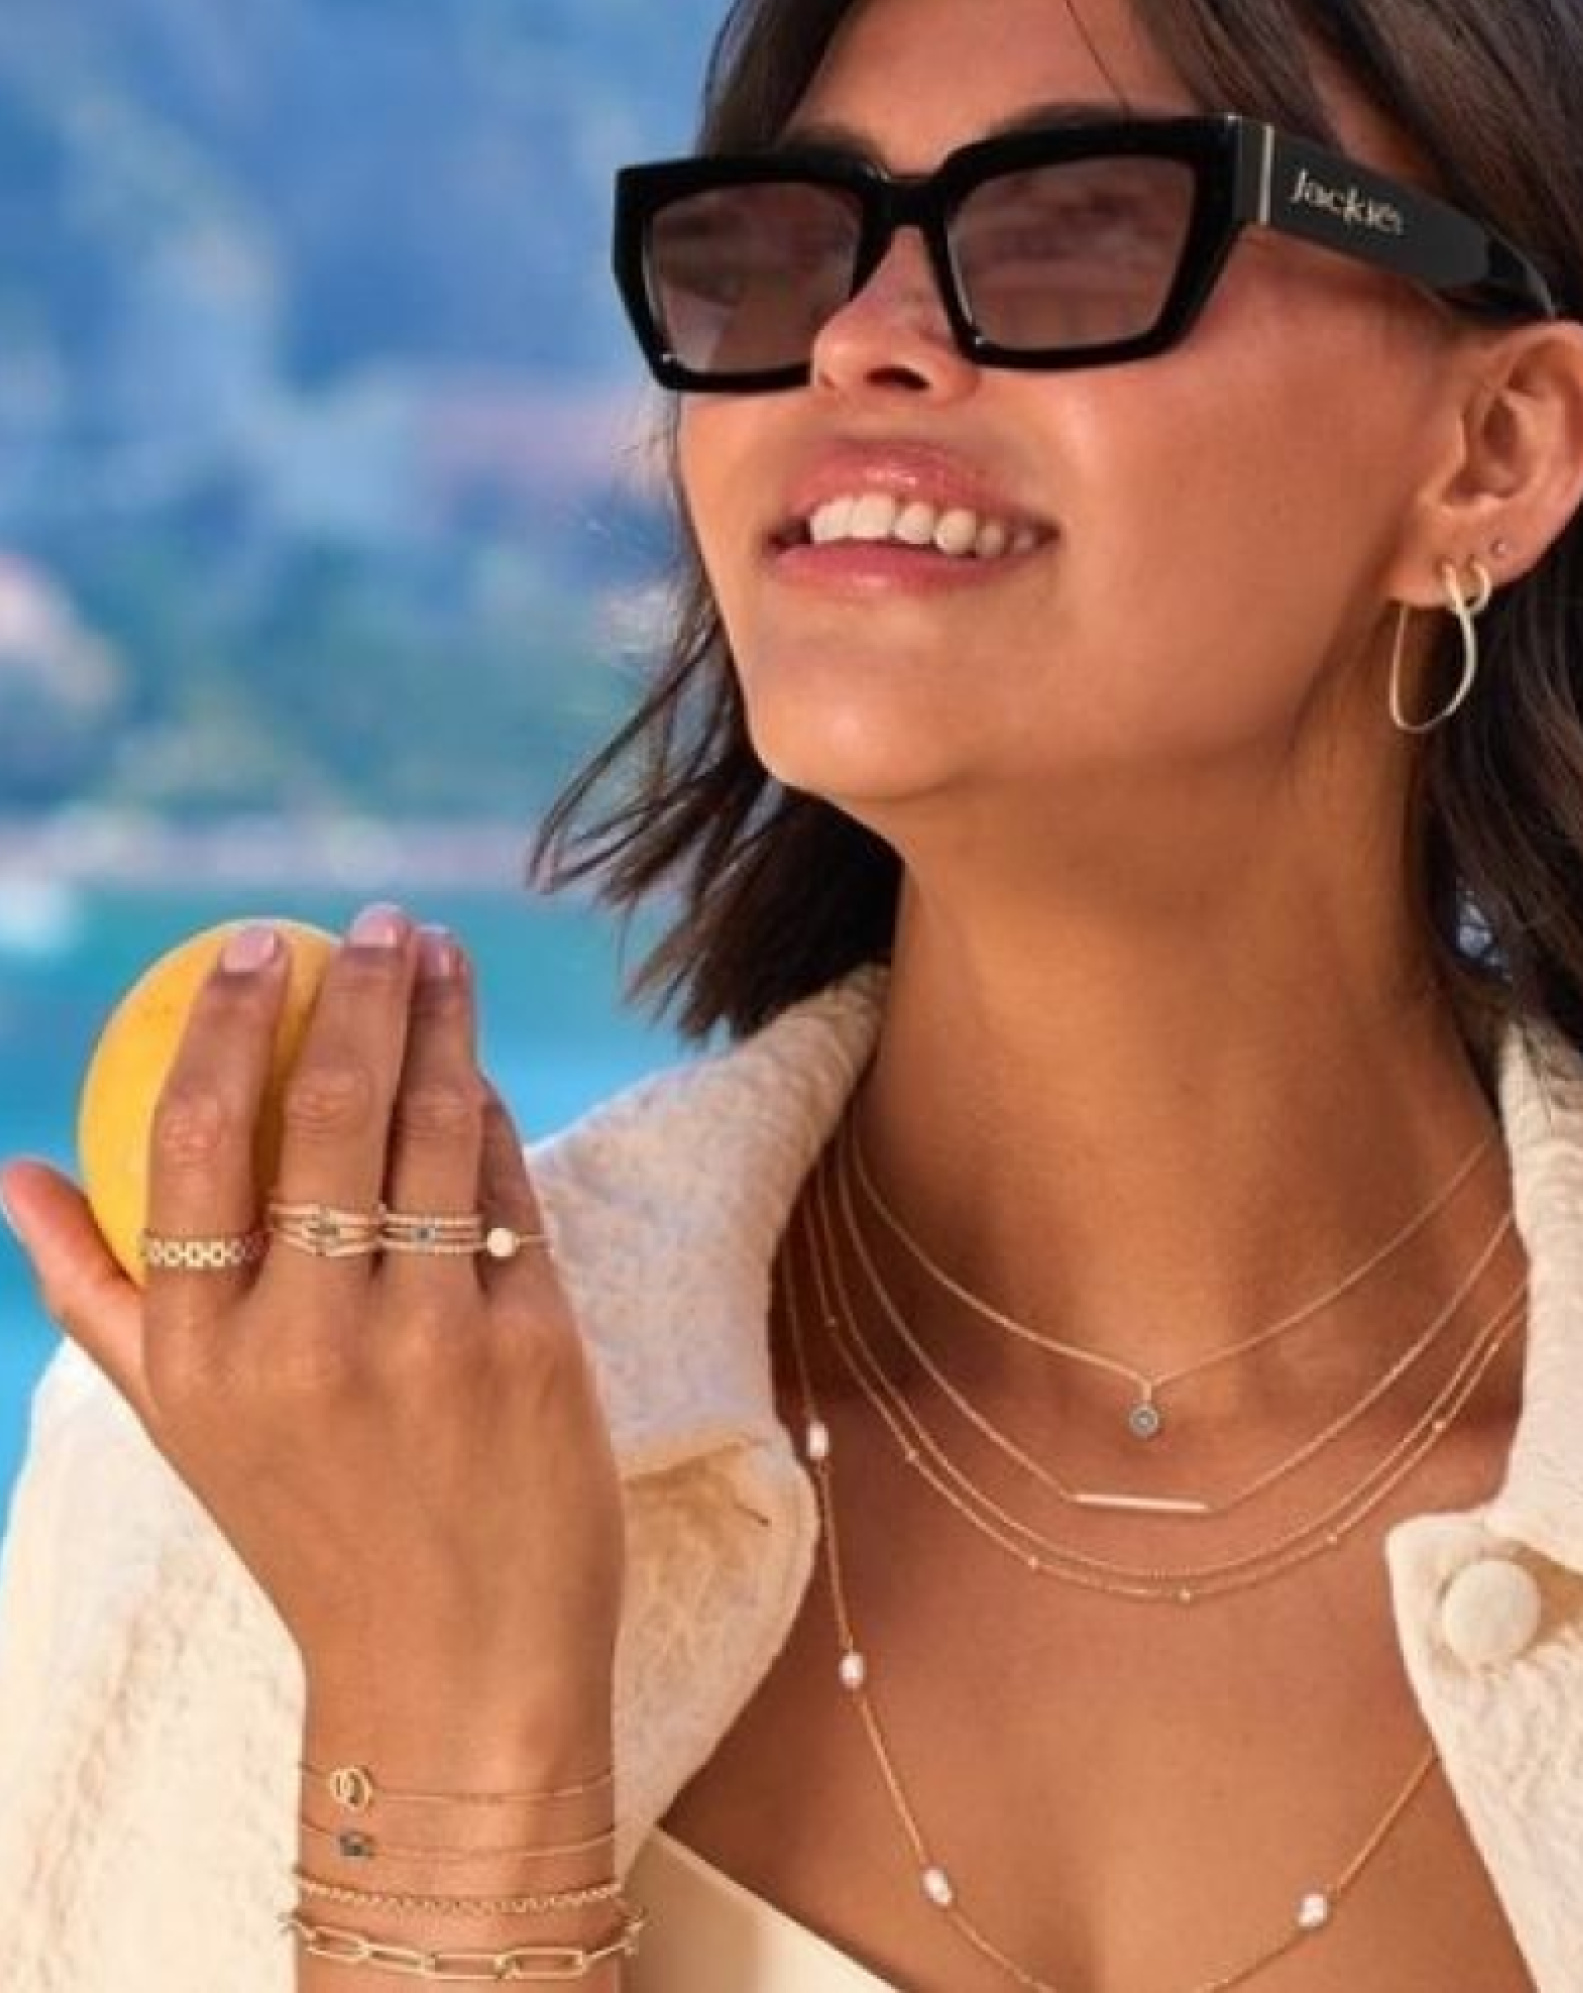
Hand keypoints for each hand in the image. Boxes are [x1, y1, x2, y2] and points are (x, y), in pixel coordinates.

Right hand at [0, 904, 625, 1729]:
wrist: (454, 1663)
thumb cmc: (308, 1526)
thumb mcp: (180, 1426)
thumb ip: (95, 1295)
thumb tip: (11, 1172)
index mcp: (195, 1354)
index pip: (189, 1141)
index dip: (226, 1020)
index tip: (256, 942)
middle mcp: (303, 1340)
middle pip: (328, 1107)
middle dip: (362, 986)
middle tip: (385, 919)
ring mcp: (426, 1341)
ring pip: (434, 1129)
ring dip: (444, 1022)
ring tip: (445, 956)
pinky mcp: (530, 1344)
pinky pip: (508, 1192)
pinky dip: (494, 1119)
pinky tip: (482, 1071)